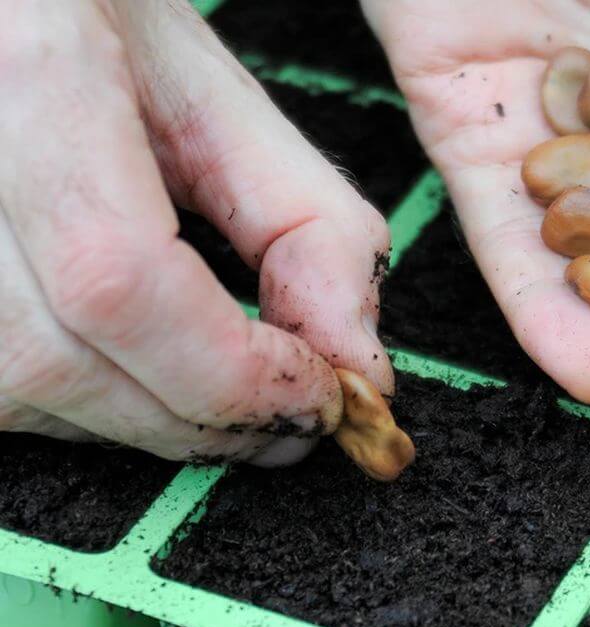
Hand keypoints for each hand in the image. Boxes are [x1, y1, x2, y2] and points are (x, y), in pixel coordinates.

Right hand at [0, 0, 392, 463]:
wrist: (3, 5)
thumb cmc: (94, 19)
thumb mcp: (217, 95)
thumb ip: (306, 222)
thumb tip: (354, 360)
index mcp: (29, 73)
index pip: (117, 278)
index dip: (232, 372)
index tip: (320, 396)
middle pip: (54, 358)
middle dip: (199, 418)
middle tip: (290, 421)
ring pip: (9, 389)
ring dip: (137, 421)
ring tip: (221, 397)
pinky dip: (76, 401)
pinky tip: (134, 373)